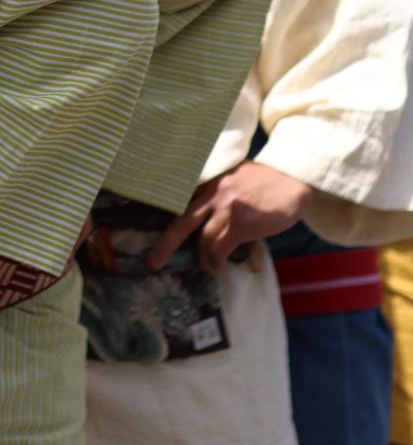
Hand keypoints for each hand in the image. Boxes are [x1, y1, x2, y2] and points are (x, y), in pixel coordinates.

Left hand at [147, 160, 315, 273]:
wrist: (292, 179)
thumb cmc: (265, 181)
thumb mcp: (234, 177)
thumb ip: (218, 191)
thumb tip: (207, 213)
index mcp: (209, 180)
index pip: (180, 198)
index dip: (166, 215)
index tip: (153, 230)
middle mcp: (212, 192)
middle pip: (181, 221)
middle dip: (165, 244)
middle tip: (153, 261)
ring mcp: (225, 207)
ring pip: (203, 240)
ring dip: (203, 259)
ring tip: (208, 267)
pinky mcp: (240, 223)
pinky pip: (220, 248)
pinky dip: (216, 261)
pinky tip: (218, 266)